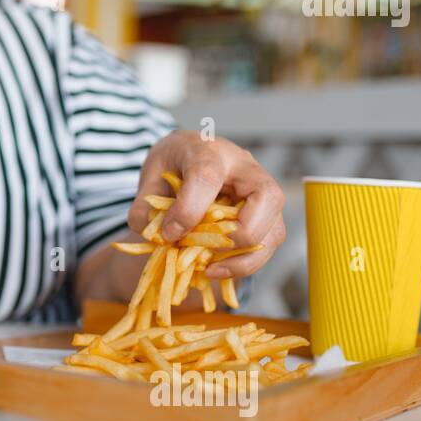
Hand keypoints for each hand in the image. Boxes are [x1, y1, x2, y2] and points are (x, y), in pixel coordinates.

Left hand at [128, 131, 286, 279]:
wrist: (189, 154)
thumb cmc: (173, 163)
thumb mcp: (149, 177)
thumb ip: (145, 209)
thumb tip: (159, 239)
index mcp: (208, 150)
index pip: (207, 176)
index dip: (189, 209)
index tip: (170, 234)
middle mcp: (245, 168)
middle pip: (266, 198)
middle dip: (237, 235)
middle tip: (203, 252)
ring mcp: (263, 192)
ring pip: (274, 229)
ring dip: (244, 259)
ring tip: (209, 271)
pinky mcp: (267, 216)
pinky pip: (268, 245)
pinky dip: (245, 264)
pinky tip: (217, 269)